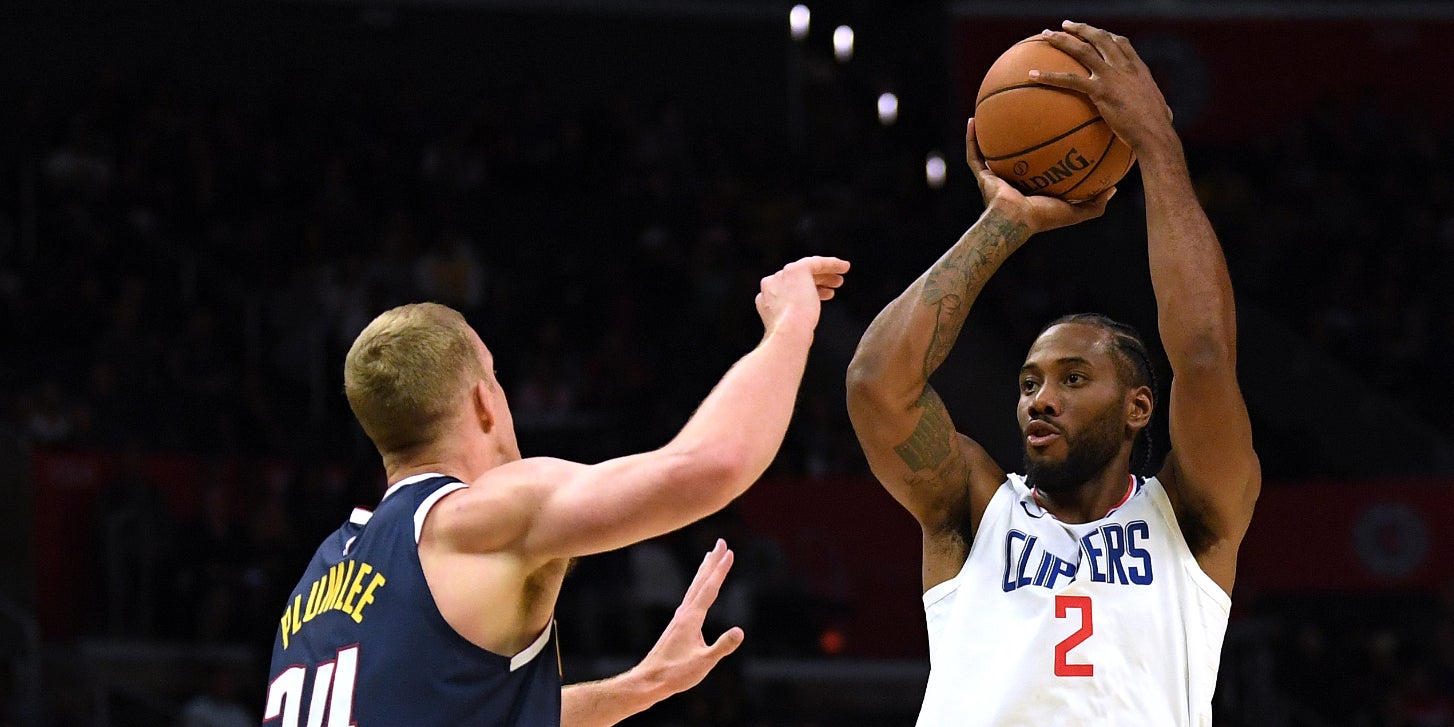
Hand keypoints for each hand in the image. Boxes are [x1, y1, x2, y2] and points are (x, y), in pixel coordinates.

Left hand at [632, 539, 744, 699]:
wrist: (650, 680)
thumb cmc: (675, 673)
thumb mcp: (704, 663)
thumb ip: (722, 646)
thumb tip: (740, 631)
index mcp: (691, 618)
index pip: (710, 588)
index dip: (721, 570)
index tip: (729, 552)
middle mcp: (685, 612)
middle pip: (701, 581)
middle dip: (713, 561)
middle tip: (721, 542)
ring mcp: (680, 618)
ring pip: (695, 587)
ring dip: (704, 570)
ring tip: (711, 556)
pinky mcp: (678, 625)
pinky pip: (692, 597)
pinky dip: (698, 585)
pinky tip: (699, 589)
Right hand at [755, 255, 849, 335]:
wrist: (788, 331)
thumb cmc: (791, 336)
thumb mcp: (789, 327)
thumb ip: (793, 319)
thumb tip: (804, 323)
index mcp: (765, 299)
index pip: (787, 290)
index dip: (805, 293)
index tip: (819, 296)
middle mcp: (771, 284)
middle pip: (797, 279)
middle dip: (816, 283)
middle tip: (832, 287)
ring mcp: (783, 276)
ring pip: (807, 271)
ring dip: (825, 276)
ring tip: (839, 282)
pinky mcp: (797, 269)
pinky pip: (817, 262)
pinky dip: (832, 264)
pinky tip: (843, 267)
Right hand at [966, 117, 1112, 234]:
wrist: (1015, 222)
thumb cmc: (1043, 217)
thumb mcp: (1075, 211)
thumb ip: (1095, 203)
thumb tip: (1112, 188)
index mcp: (1033, 184)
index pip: (1039, 160)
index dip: (1045, 143)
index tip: (1056, 123)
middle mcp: (1012, 177)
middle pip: (1015, 149)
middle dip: (1017, 129)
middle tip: (1025, 107)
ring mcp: (995, 175)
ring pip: (990, 147)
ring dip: (989, 129)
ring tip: (991, 107)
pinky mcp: (982, 175)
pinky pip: (973, 153)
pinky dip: (971, 138)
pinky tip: (972, 120)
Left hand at [1034, 21, 1176, 155]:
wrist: (1156, 135)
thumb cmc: (1158, 131)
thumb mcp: (1161, 113)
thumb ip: (1158, 109)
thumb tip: (1164, 118)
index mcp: (1139, 70)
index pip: (1122, 44)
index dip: (1107, 36)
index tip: (1097, 33)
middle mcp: (1125, 67)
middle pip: (1100, 38)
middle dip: (1081, 29)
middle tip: (1065, 25)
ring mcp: (1112, 76)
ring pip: (1082, 50)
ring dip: (1061, 40)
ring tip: (1044, 36)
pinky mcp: (1100, 91)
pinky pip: (1068, 80)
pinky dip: (1048, 76)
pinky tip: (1031, 75)